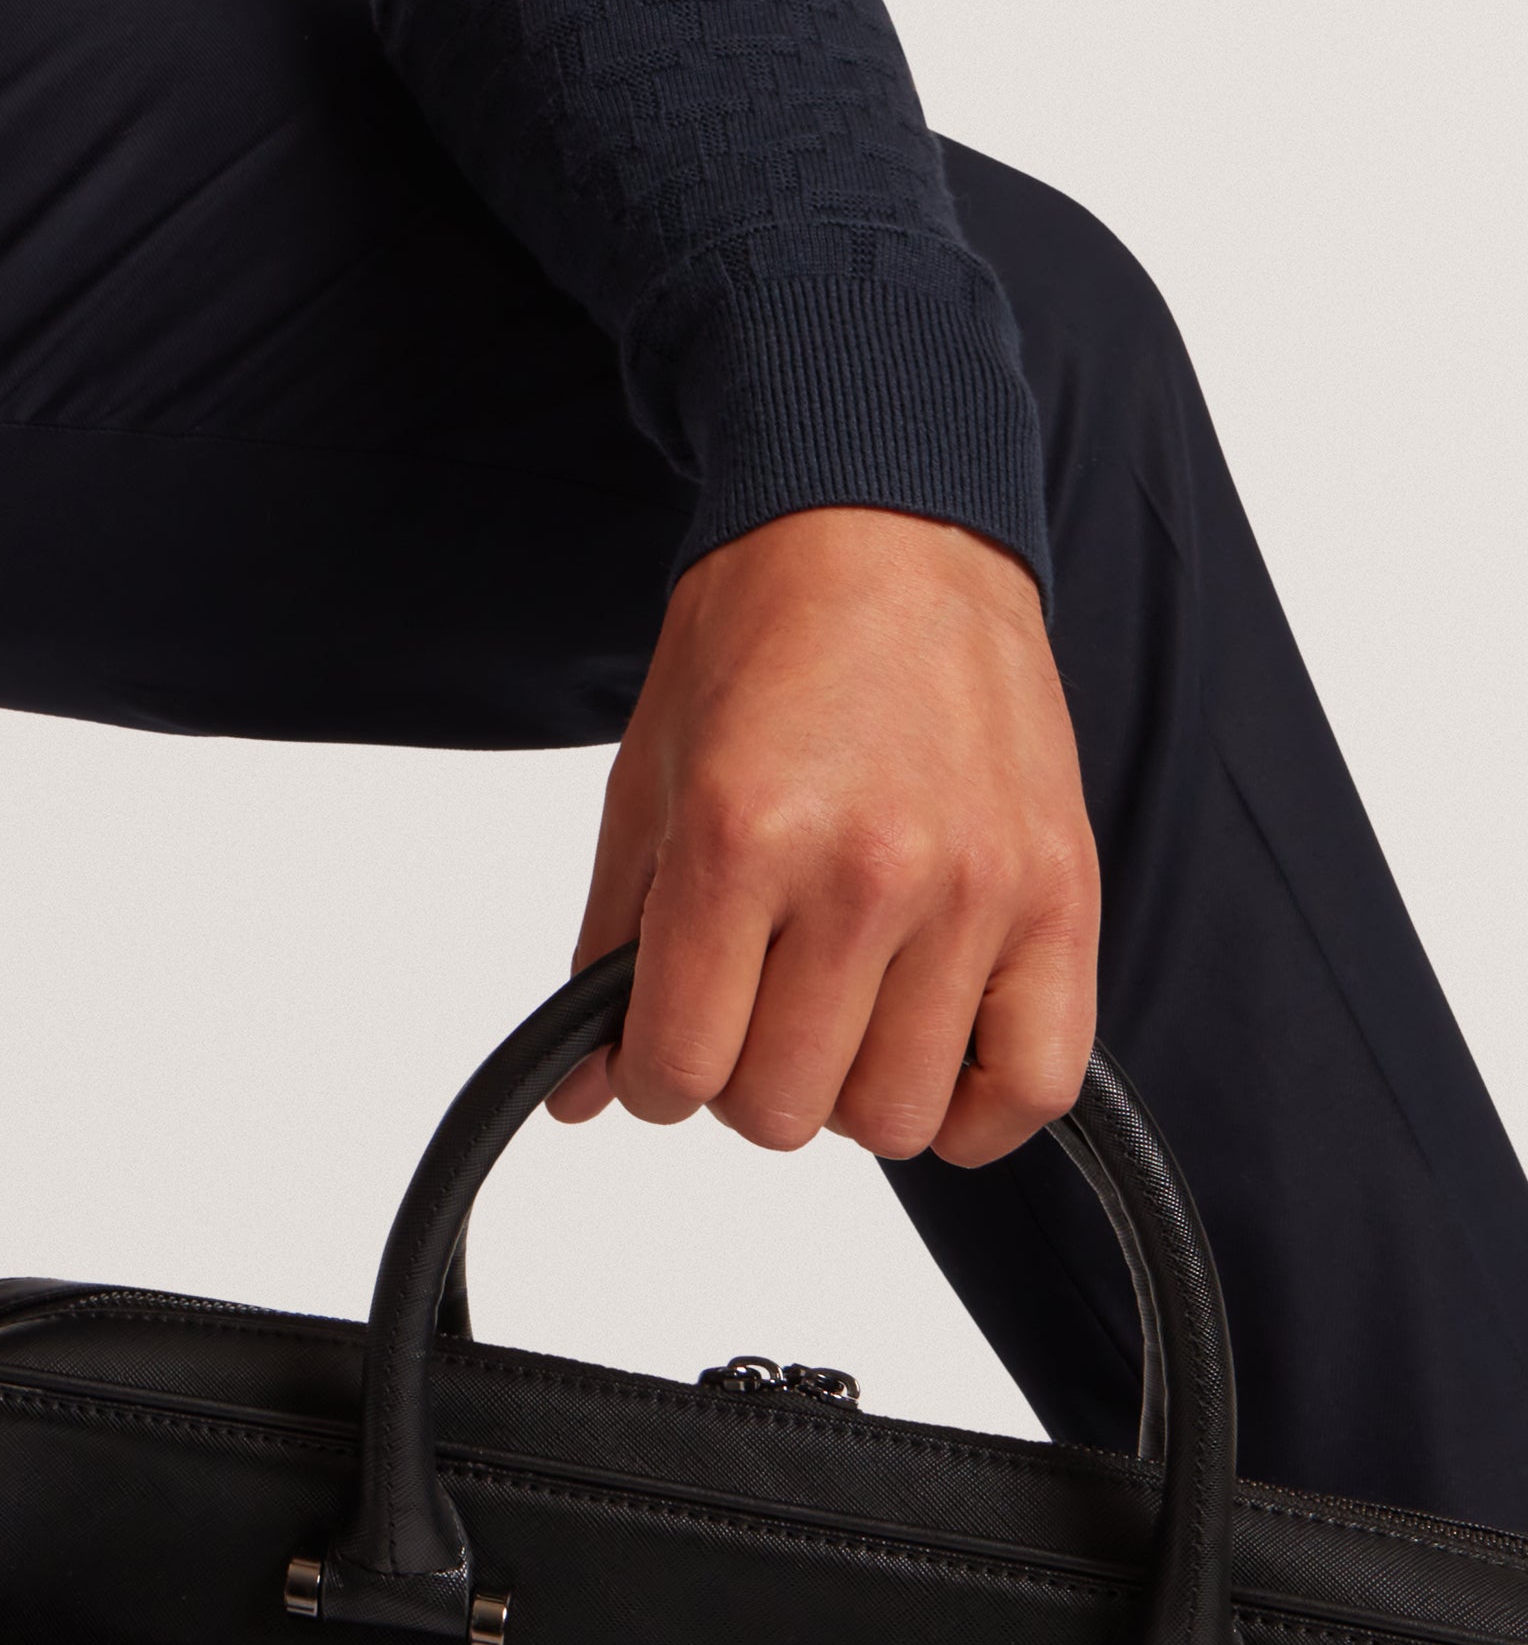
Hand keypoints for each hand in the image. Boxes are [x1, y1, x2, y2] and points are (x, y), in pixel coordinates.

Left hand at [552, 504, 1097, 1171]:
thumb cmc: (760, 636)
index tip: (659, 1050)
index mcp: (742, 833)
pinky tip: (927, 1049)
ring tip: (834, 1007)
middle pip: (783, 1107)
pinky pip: (1034, 1086)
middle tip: (747, 1007)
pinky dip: (973, 1106)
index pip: (679, 1061)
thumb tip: (580, 1092)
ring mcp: (976, 891)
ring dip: (846, 1088)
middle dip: (740, 1079)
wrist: (885, 528)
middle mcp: (866, 871)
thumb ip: (611, 942)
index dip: (650, 1078)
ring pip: (895, 1117)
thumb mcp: (650, 776)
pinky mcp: (1062, 898)